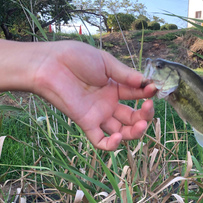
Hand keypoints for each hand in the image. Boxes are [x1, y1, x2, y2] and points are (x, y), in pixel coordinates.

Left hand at [33, 41, 155, 150]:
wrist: (50, 64)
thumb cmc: (75, 58)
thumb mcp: (105, 62)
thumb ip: (125, 74)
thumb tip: (147, 83)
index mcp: (114, 87)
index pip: (137, 95)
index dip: (147, 94)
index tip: (153, 88)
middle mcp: (108, 103)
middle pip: (132, 118)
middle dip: (144, 115)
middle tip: (148, 106)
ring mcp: (98, 115)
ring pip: (121, 132)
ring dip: (135, 132)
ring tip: (141, 125)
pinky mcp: (87, 124)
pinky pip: (100, 141)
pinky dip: (111, 145)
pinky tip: (118, 138)